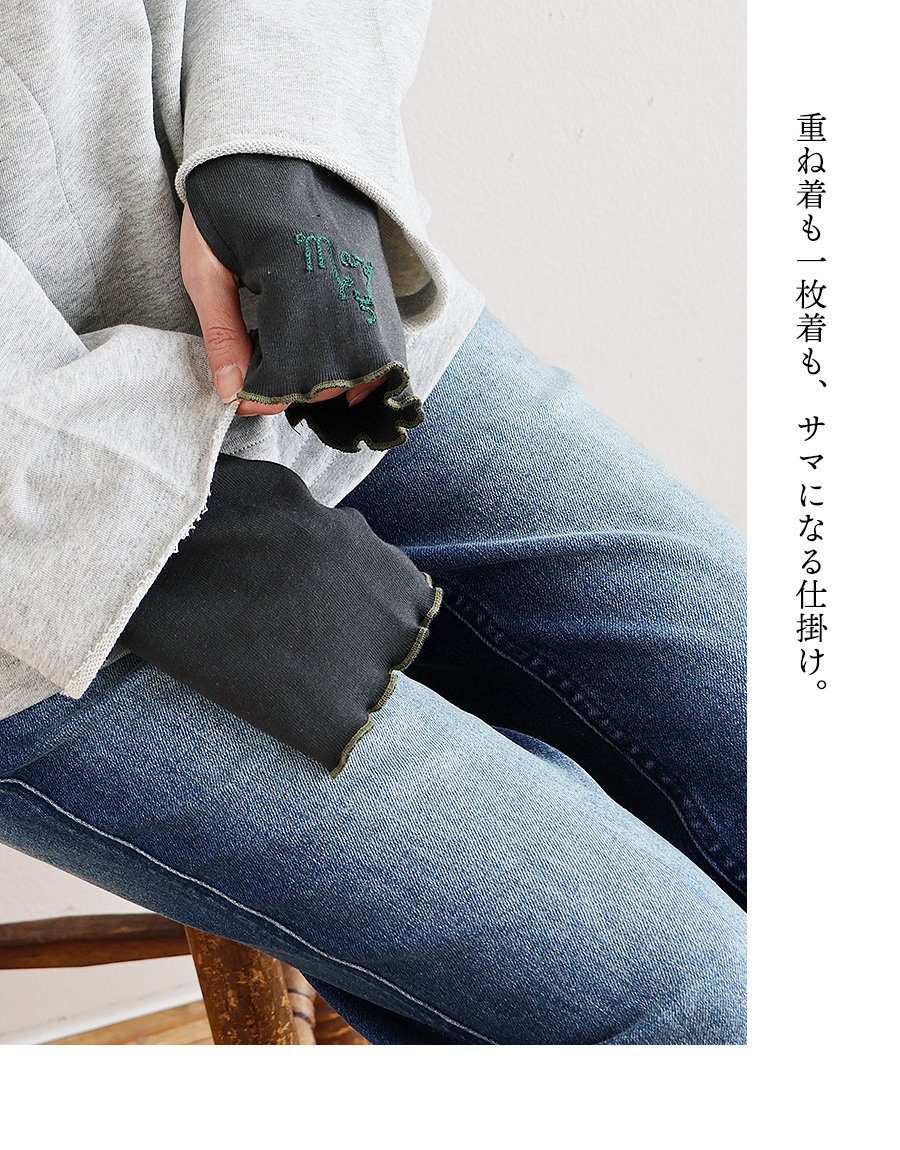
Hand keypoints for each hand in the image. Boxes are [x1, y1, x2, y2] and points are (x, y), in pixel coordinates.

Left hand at [179, 203, 380, 413]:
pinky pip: (390, 349)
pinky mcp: (383, 284)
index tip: (239, 393)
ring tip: (292, 366)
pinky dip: (366, 370)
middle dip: (292, 391)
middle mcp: (344, 289)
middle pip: (329, 380)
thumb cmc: (225, 199)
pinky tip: (335, 368)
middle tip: (260, 374)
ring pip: (365, 371)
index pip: (287, 375)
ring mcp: (371, 287)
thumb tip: (233, 396)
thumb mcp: (205, 266)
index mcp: (295, 281)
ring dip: (328, 384)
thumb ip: (221, 335)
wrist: (273, 141)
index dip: (259, 396)